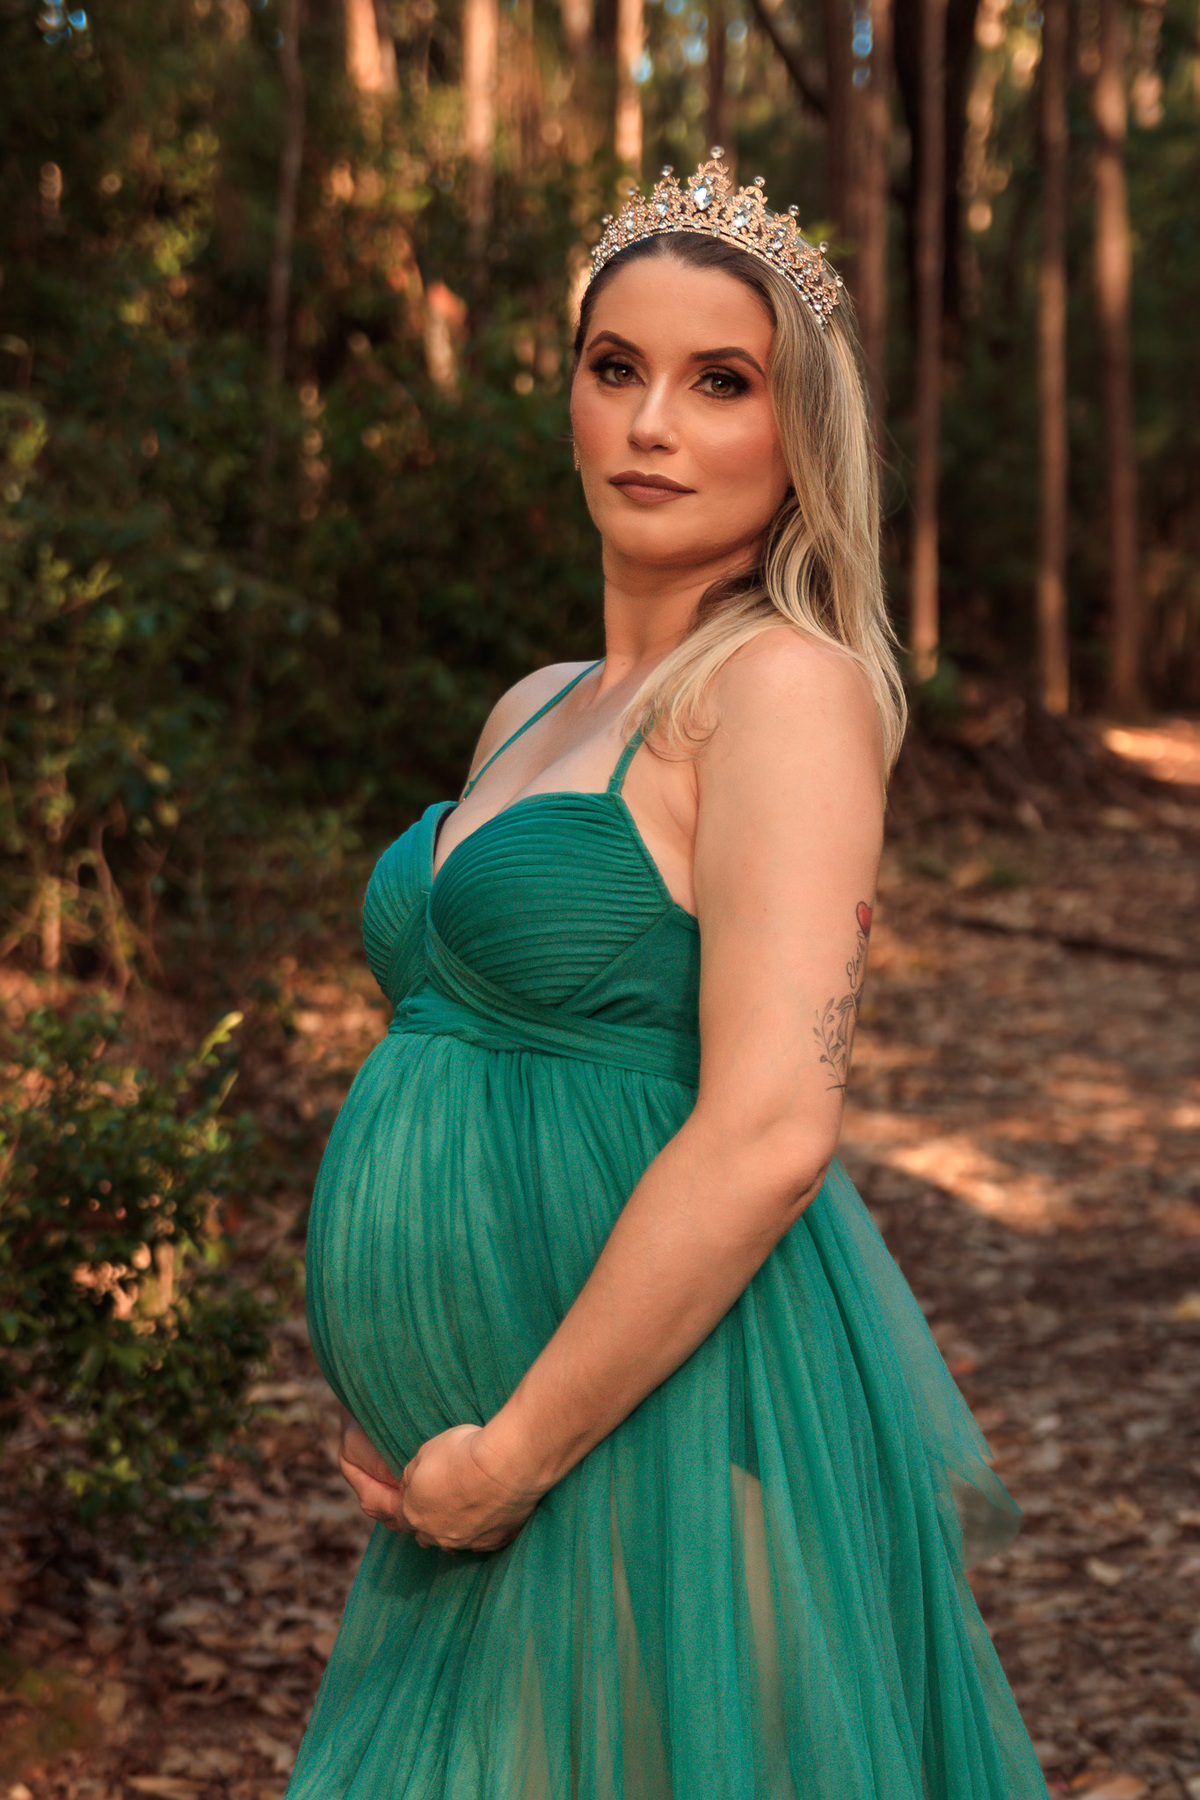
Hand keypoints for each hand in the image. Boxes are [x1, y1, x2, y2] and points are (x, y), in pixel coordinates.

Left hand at [337, 1419, 543, 1552]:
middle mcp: (438, 1534)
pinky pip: (484, 1539)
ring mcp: (468, 1541)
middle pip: (426, 1534)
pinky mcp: (496, 1541)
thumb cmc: (463, 1453)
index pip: (401, 1516)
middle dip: (428, 1520)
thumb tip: (410, 1482)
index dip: (406, 1503)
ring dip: (456, 1527)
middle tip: (438, 1501)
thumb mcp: (426, 1452)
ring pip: (455, 1540)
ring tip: (465, 1508)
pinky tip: (491, 1512)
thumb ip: (413, 1472)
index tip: (410, 1494)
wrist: (506, 1465)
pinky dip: (484, 1528)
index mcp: (415, 1513)